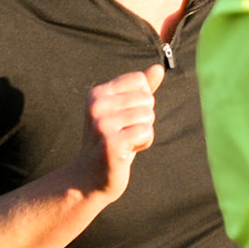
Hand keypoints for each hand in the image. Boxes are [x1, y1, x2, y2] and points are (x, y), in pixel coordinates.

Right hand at [72, 63, 164, 200]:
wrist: (89, 179)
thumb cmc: (111, 142)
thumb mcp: (124, 112)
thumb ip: (141, 89)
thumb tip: (159, 68)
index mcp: (97, 93)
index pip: (140, 81)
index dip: (142, 101)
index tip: (125, 119)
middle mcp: (96, 105)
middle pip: (147, 99)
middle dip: (144, 119)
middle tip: (124, 134)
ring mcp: (102, 124)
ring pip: (148, 116)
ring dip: (144, 132)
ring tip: (125, 143)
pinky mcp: (111, 143)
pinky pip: (146, 132)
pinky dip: (143, 143)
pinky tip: (127, 151)